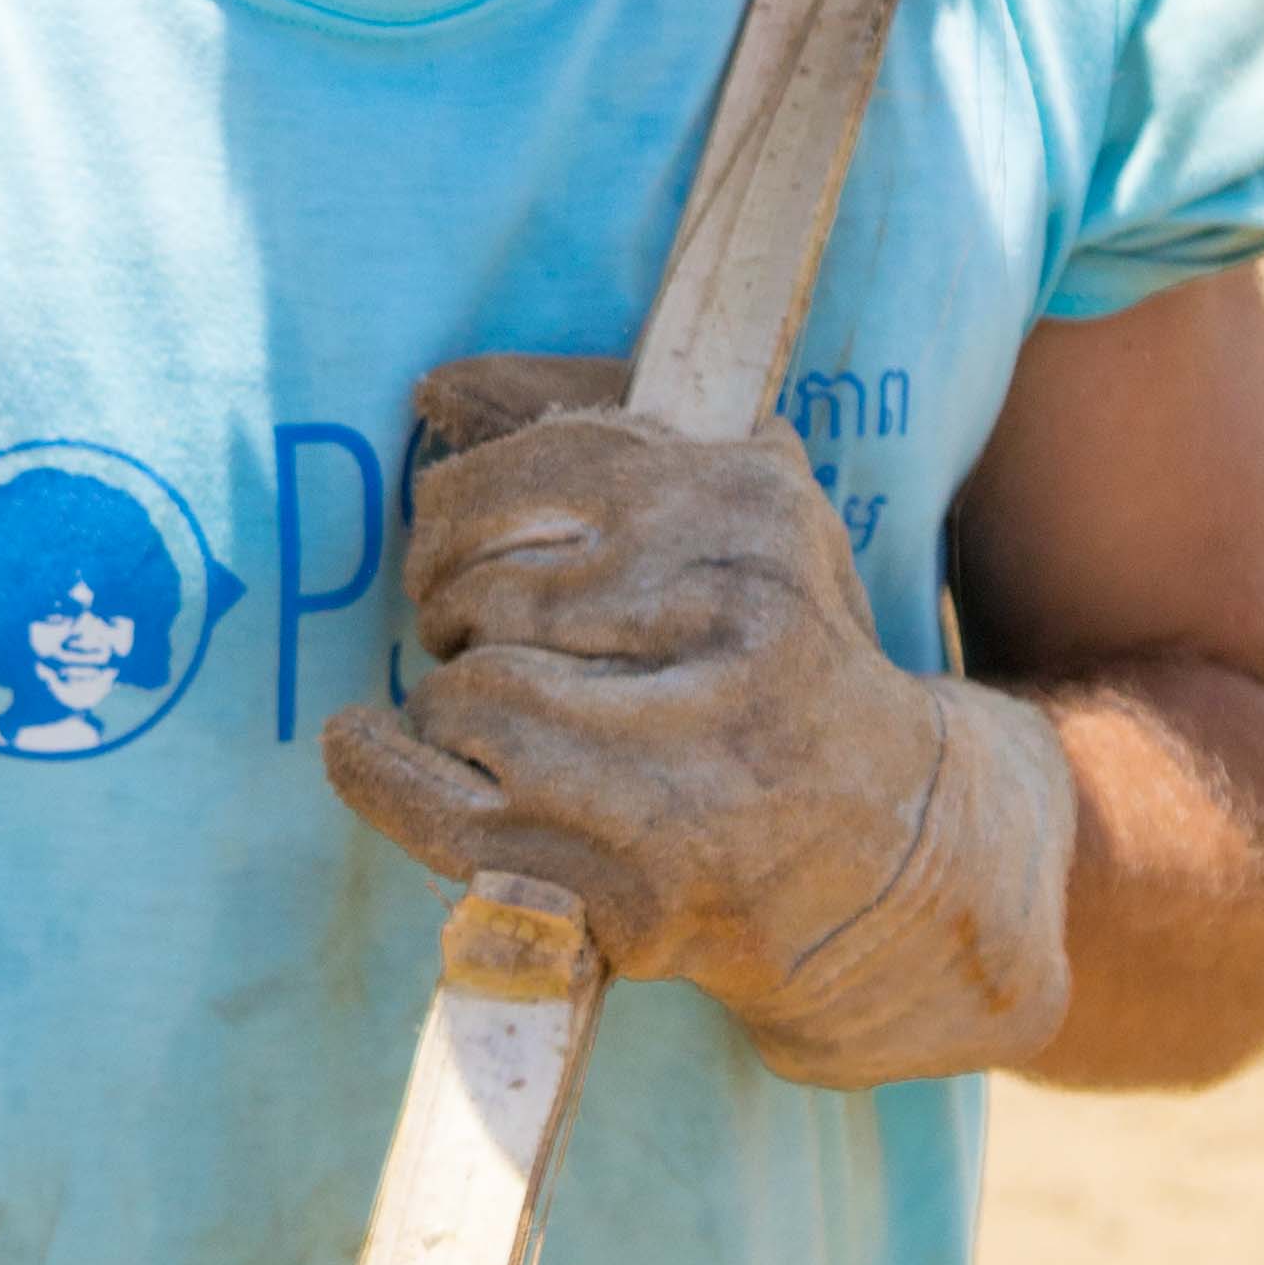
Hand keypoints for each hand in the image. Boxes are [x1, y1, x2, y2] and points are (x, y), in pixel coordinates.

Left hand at [322, 356, 1075, 1086]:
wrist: (887, 846)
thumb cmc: (779, 658)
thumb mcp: (738, 513)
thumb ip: (596, 427)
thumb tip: (433, 387)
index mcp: (752, 515)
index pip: (541, 468)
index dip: (462, 507)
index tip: (459, 540)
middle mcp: (726, 629)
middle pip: (484, 582)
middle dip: (449, 604)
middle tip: (468, 630)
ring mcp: (674, 766)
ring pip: (461, 692)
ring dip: (444, 696)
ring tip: (482, 708)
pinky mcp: (623, 877)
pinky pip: (435, 800)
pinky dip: (381, 767)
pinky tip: (377, 744)